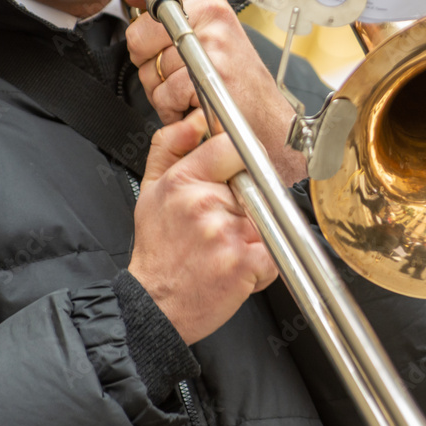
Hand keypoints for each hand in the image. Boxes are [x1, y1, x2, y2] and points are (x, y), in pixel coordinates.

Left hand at [86, 0, 306, 184]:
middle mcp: (211, 13)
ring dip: (161, 91)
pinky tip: (196, 108)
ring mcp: (213, 41)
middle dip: (147, 63)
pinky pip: (166, 92)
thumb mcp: (201, 41)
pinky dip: (174, 110)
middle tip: (178, 74)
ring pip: (150, 66)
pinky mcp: (213, 71)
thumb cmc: (236, 87)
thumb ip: (164, 15)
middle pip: (139, 31)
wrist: (267, 126)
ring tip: (191, 94)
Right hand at [128, 111, 278, 344]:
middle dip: (246, 207)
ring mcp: (227, 232)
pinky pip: (274, 254)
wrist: (155, 305)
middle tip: (221, 227)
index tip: (238, 174)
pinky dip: (262, 266)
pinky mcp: (246, 261)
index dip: (240, 161)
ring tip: (225, 250)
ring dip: (255, 238)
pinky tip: (236, 270)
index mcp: (184, 181)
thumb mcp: (151, 189)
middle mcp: (205, 203)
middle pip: (255, 188)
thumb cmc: (158, 250)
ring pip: (266, 222)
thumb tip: (197, 120)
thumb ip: (170, 146)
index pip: (232, 147)